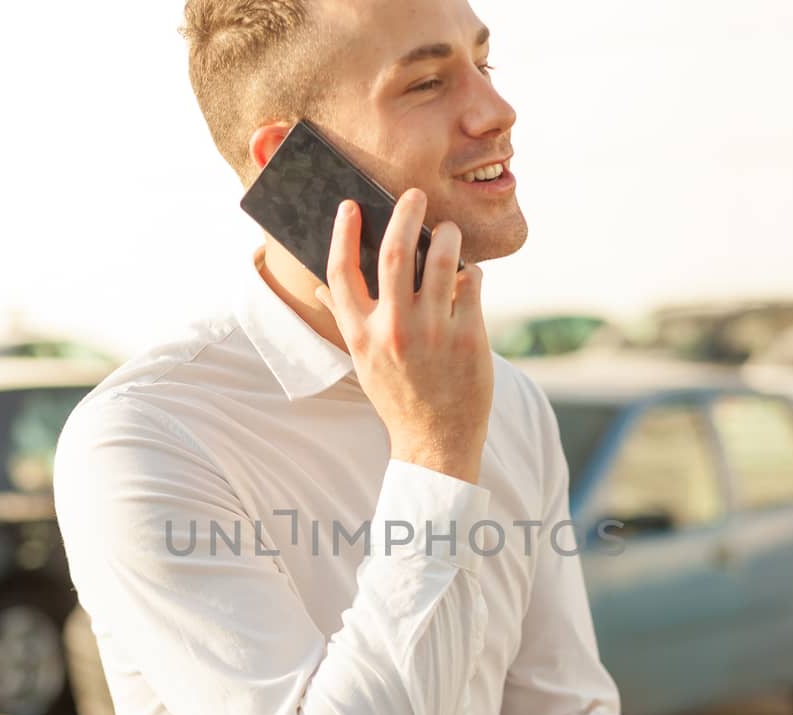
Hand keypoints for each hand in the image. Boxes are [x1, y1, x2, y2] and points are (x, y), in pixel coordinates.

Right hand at [314, 190, 492, 484]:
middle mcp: (393, 330)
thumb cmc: (398, 396)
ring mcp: (433, 332)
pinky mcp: (469, 337)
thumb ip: (347, 320)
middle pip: (394, 253)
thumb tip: (321, 288)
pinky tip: (468, 273)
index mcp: (361, 334)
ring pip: (442, 259)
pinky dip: (471, 271)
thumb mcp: (363, 362)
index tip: (349, 206)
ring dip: (445, 235)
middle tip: (414, 195)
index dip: (343, 232)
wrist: (436, 440)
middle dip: (404, 214)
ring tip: (447, 230)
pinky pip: (472, 282)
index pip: (341, 271)